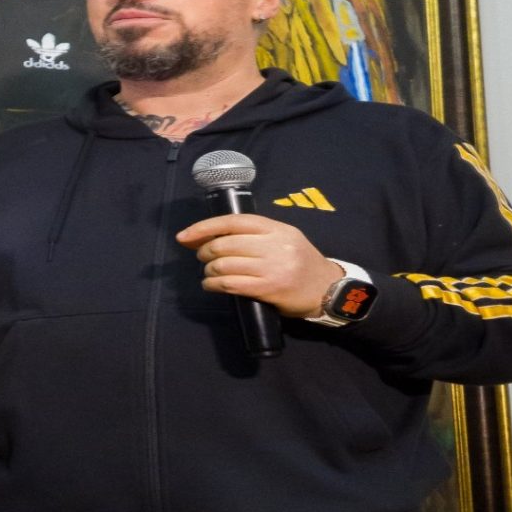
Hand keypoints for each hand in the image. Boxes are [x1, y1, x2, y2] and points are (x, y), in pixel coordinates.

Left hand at [176, 214, 343, 317]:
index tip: (185, 236)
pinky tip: (211, 285)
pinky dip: (213, 285)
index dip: (204, 227)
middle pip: (224, 244)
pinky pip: (230, 284)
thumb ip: (254, 235)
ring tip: (209, 273)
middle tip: (202, 258)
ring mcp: (272, 268)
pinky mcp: (268, 289)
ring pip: (224, 265)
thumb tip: (210, 236)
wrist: (327, 289)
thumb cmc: (300, 262)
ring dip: (208, 270)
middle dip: (205, 251)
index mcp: (277, 228)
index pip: (233, 222)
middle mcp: (274, 245)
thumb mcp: (283, 239)